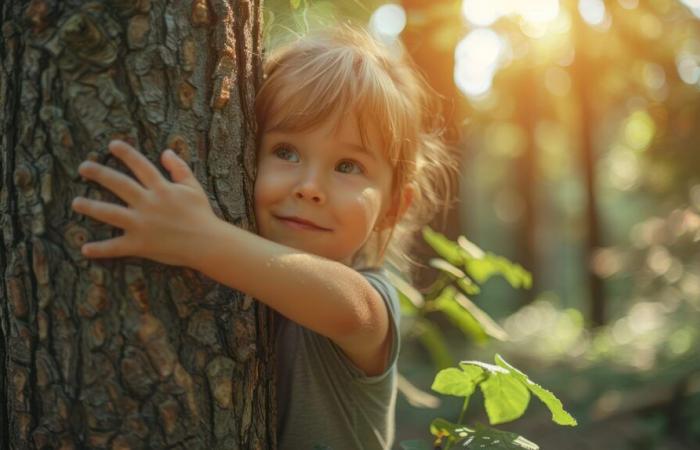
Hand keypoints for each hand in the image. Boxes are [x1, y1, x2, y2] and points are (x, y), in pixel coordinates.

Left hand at [72, 140, 218, 267]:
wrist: (208, 243)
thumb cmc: (202, 215)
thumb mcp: (193, 188)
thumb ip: (179, 169)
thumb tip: (166, 152)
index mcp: (162, 188)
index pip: (140, 165)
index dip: (126, 153)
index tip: (112, 144)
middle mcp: (148, 203)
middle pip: (118, 184)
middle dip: (99, 173)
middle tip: (83, 167)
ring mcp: (142, 224)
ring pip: (110, 213)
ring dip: (91, 207)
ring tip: (76, 202)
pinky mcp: (140, 244)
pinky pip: (116, 247)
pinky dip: (100, 249)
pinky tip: (85, 249)